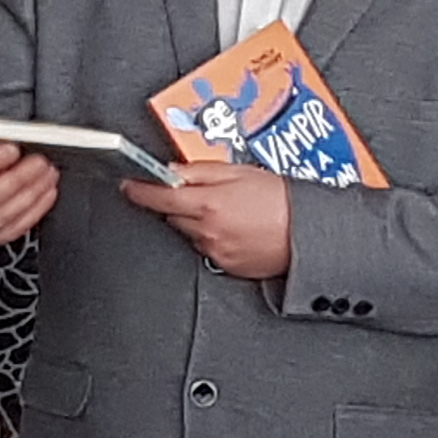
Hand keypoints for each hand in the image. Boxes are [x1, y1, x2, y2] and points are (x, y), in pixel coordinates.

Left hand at [122, 161, 293, 281]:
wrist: (308, 234)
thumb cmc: (282, 200)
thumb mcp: (240, 172)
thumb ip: (201, 170)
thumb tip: (173, 170)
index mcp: (208, 203)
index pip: (158, 198)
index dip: (139, 191)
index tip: (129, 186)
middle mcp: (206, 230)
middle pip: (173, 216)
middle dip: (180, 204)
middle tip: (206, 195)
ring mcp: (214, 251)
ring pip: (190, 233)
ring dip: (198, 222)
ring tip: (229, 212)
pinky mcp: (225, 266)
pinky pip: (207, 249)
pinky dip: (213, 238)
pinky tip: (236, 229)